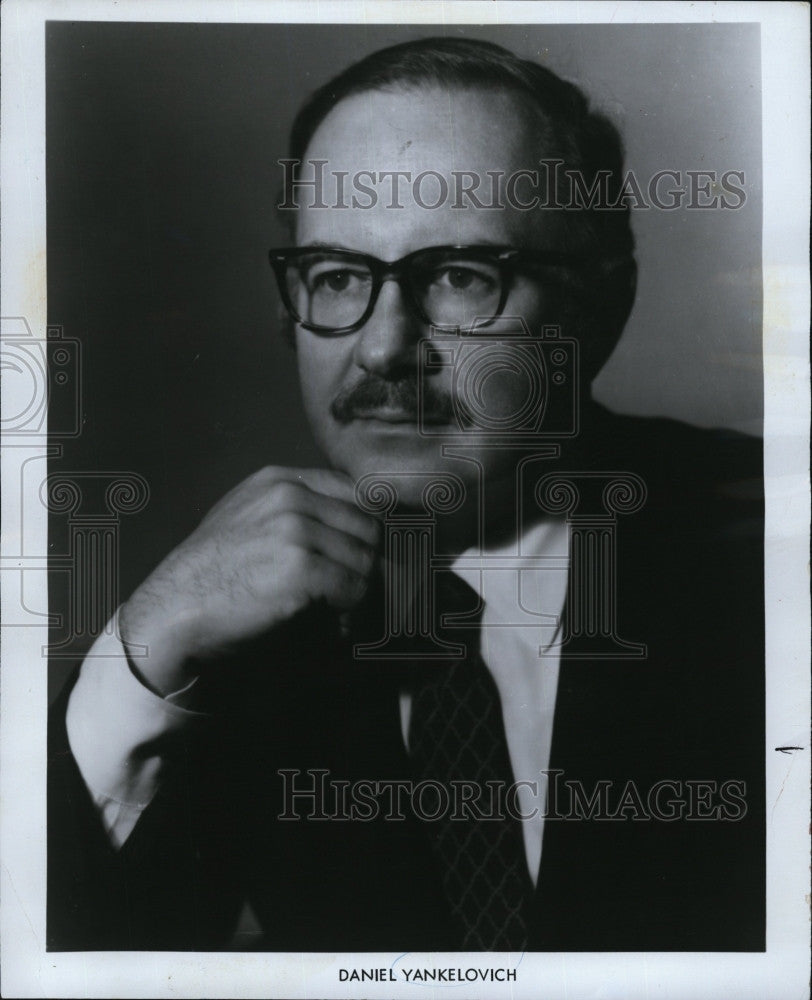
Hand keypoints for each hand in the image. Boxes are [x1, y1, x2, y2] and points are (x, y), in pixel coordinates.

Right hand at [119, 467, 380, 694]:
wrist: (172, 610)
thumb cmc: (211, 574)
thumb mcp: (247, 518)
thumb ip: (295, 509)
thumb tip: (353, 524)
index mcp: (280, 481)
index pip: (356, 492)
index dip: (368, 529)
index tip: (364, 557)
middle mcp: (290, 497)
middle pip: (368, 526)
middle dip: (368, 563)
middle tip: (355, 593)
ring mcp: (294, 529)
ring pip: (365, 560)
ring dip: (361, 591)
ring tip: (341, 611)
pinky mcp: (300, 568)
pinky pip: (353, 588)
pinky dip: (350, 611)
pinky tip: (333, 623)